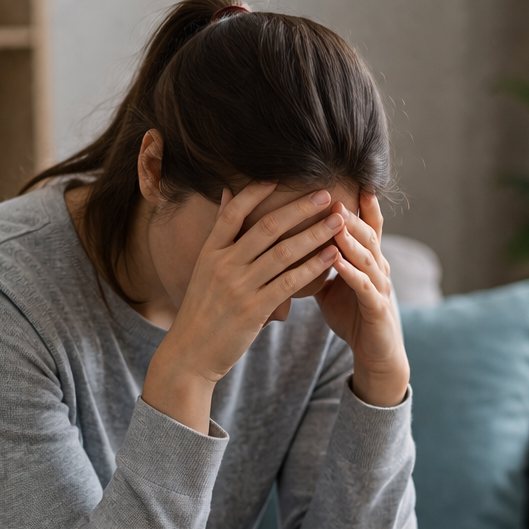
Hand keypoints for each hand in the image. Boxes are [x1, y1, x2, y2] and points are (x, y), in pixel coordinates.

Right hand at [143, 182, 344, 430]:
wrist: (190, 353)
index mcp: (211, 252)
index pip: (234, 212)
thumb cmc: (202, 310)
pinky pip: (290, 282)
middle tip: (326, 194)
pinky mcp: (254, 309)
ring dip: (315, 234)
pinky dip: (313, 266)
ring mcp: (239, 286)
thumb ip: (220, 232)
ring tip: (338, 220)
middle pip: (267, 227)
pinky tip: (332, 255)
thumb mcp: (204, 268)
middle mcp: (224, 264)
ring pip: (284, 253)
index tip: (281, 176)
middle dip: (300, 208)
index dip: (257, 192)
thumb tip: (226, 192)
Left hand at [314, 191, 410, 406]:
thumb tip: (292, 240)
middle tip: (332, 196)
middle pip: (367, 235)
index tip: (352, 181)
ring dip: (351, 238)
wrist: (374, 353)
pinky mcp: (377, 309)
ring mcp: (380, 288)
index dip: (363, 205)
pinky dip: (350, 272)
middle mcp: (378, 269)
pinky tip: (337, 260)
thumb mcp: (333, 284)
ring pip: (367, 257)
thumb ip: (319, 261)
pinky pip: (364, 286)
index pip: (367, 227)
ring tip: (336, 221)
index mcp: (367, 261)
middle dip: (351, 216)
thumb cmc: (352, 316)